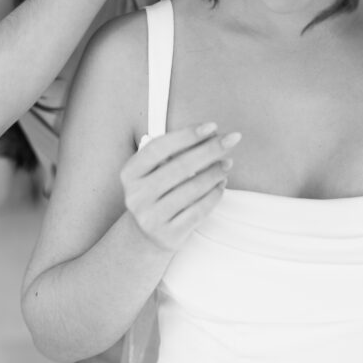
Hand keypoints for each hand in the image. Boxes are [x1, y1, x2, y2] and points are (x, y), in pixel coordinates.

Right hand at [120, 123, 240, 251]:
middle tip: (232, 139)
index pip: (159, 148)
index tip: (212, 127)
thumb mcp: (153, 171)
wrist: (144, 235)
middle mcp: (137, 196)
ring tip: (227, 163)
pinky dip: (215, 194)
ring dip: (216, 171)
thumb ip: (174, 152)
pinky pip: (199, 210)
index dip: (187, 135)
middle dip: (210, 149)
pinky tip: (221, 183)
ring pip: (193, 188)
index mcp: (130, 173)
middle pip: (180, 166)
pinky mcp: (168, 235)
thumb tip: (211, 135)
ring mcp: (151, 218)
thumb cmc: (156, 192)